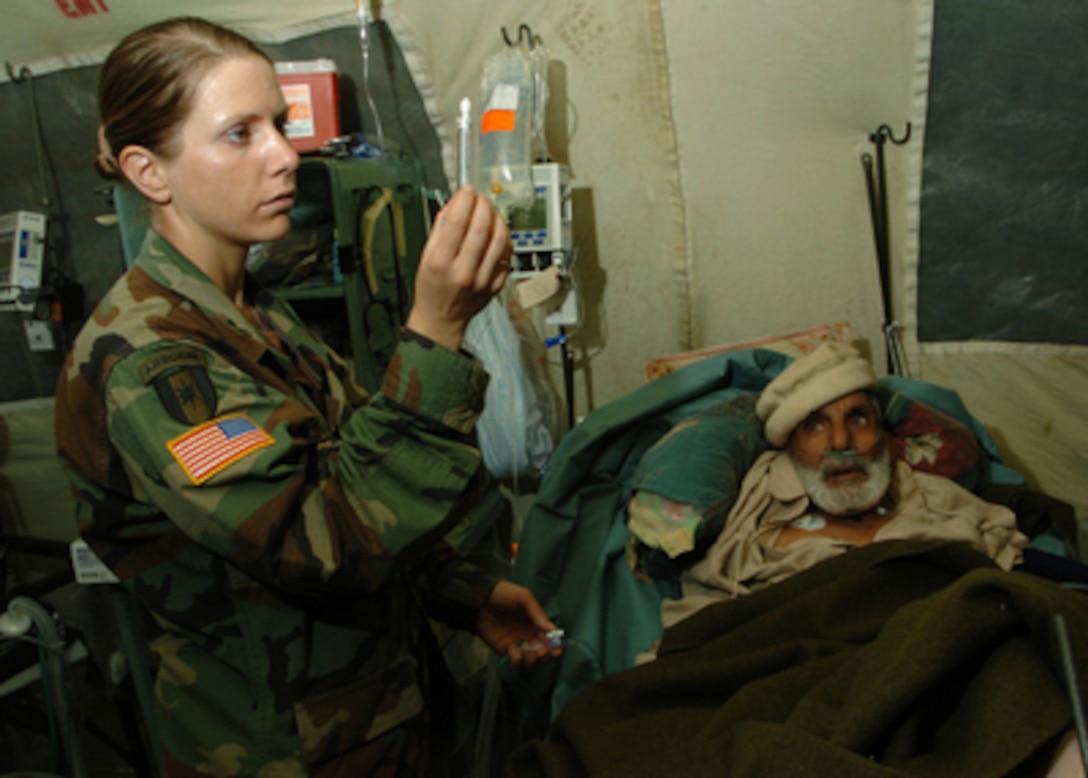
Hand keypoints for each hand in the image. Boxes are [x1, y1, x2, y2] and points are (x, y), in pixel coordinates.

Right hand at [406, 186, 511, 350]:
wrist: (442, 318)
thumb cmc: (432, 287)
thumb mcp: (426, 255)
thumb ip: (441, 227)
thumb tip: (457, 201)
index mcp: (441, 263)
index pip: (457, 223)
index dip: (465, 201)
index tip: (467, 191)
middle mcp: (463, 272)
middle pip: (481, 229)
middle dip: (483, 205)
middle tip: (481, 198)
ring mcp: (482, 280)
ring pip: (500, 240)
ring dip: (498, 218)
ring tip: (491, 212)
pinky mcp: (496, 285)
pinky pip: (506, 254)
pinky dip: (504, 238)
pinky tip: (497, 231)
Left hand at [476, 580, 561, 667]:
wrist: (480, 600)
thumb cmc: (504, 595)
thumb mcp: (524, 598)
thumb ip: (538, 613)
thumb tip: (552, 630)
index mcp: (536, 622)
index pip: (550, 637)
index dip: (555, 645)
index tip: (556, 650)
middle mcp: (528, 634)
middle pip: (542, 651)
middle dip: (545, 655)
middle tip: (542, 652)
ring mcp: (517, 643)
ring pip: (530, 659)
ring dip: (532, 660)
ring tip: (529, 654)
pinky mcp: (504, 650)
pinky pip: (515, 660)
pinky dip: (517, 659)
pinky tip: (513, 649)